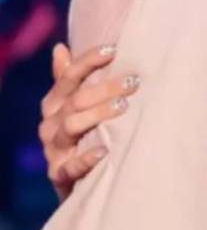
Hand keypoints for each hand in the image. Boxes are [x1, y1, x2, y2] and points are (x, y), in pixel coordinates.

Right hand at [38, 43, 138, 200]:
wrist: (78, 182)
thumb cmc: (84, 134)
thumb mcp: (77, 107)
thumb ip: (70, 79)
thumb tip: (59, 47)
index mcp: (54, 104)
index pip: (69, 76)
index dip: (89, 61)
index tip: (114, 49)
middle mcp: (50, 124)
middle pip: (76, 100)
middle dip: (105, 88)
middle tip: (133, 81)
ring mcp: (53, 150)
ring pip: (72, 126)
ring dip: (99, 114)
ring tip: (124, 106)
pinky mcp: (58, 175)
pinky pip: (70, 167)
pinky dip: (87, 158)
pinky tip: (105, 151)